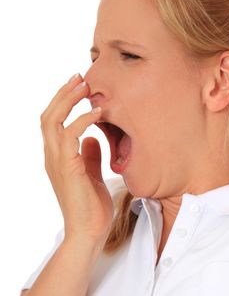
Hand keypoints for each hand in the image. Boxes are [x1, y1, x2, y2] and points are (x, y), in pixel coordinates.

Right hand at [40, 74, 112, 243]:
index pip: (53, 121)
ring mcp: (57, 161)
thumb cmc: (92, 204)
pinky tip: (99, 112)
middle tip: (80, 77)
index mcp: (58, 156)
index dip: (64, 101)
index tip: (80, 86)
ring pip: (53, 120)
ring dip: (69, 100)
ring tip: (86, 86)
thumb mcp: (92, 172)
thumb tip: (92, 137)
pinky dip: (84, 120)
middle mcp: (52, 155)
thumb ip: (89, 154)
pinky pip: (71, 135)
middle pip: (48, 115)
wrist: (89, 231)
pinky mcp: (67, 167)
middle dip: (63, 93)